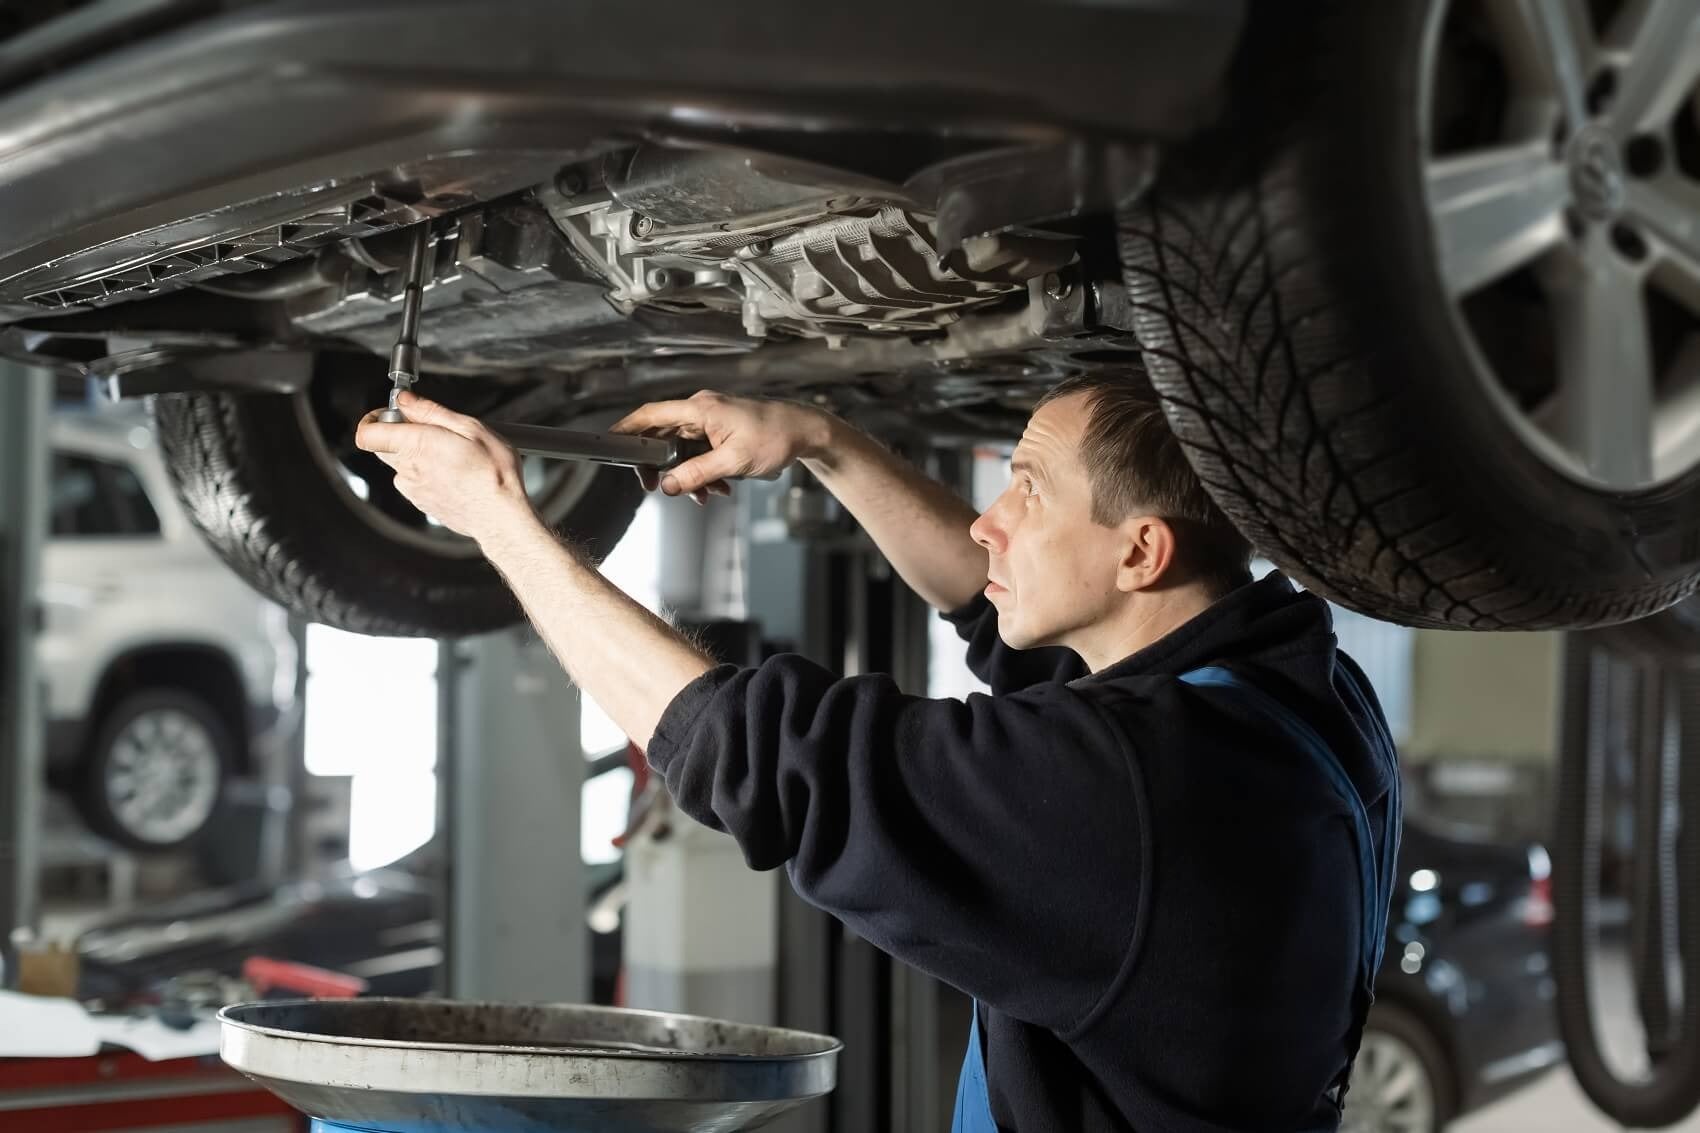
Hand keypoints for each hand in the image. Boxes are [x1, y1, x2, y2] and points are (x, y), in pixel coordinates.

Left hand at [354, 390, 536, 544]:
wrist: (501, 517)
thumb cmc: (493, 475)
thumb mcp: (471, 428)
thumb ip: (431, 411)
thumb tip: (406, 400)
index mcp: (416, 445)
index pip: (367, 433)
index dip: (374, 419)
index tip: (393, 413)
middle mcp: (408, 468)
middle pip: (383, 445)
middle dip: (401, 433)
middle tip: (432, 431)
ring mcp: (412, 489)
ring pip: (401, 463)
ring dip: (419, 455)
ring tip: (452, 455)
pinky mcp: (421, 502)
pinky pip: (414, 481)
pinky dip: (428, 474)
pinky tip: (454, 473)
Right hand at [611, 391, 834, 501]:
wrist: (804, 432)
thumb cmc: (775, 438)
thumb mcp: (734, 462)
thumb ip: (697, 474)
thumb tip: (667, 485)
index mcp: (700, 408)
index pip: (651, 414)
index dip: (627, 428)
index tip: (611, 443)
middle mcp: (701, 409)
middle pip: (662, 436)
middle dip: (661, 466)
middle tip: (658, 488)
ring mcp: (710, 420)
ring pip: (682, 449)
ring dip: (688, 474)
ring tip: (706, 494)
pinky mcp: (719, 430)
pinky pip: (699, 452)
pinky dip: (703, 472)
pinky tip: (718, 488)